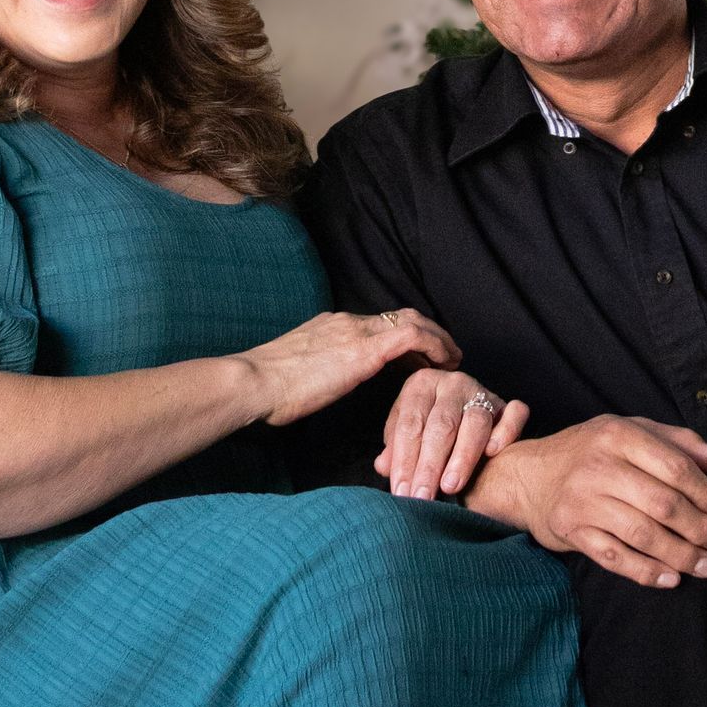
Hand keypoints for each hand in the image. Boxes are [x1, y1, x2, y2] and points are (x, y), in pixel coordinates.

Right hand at [247, 309, 460, 427]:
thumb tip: (322, 386)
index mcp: (330, 326)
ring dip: (437, 339)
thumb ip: (316, 373)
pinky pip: (413, 337)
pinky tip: (446, 363)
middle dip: (426, 333)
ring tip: (453, 359)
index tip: (416, 356)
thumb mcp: (295, 375)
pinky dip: (435, 346)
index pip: (376, 324)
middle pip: (399, 316)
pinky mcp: (364, 349)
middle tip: (444, 354)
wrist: (254, 383)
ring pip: (412, 321)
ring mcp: (355, 331)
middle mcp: (346, 321)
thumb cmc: (266, 390)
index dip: (402, 337)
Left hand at [377, 367, 531, 499]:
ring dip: (463, 457)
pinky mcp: (506, 403)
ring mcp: (481, 391)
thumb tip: (383, 466)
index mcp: (421, 384)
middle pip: (441, 426)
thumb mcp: (406, 434)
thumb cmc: (427, 428)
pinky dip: (506, 431)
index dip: (404, 461)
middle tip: (423, 498)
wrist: (460, 415)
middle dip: (430, 466)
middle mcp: (452, 383)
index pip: (410, 426)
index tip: (402, 492)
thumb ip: (395, 450)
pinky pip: (514, 413)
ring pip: (475, 422)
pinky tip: (493, 453)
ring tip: (450, 486)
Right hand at [472, 415, 706, 589]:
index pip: (675, 467)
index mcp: (619, 435)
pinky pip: (614, 557)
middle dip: (700, 529)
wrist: (530, 475)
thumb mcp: (632, 431)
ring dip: (682, 555)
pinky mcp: (571, 530)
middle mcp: (599, 466)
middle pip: (663, 504)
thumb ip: (680, 443)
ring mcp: (583, 500)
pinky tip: (671, 578)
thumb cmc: (591, 452)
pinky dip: (646, 572)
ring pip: (643, 534)